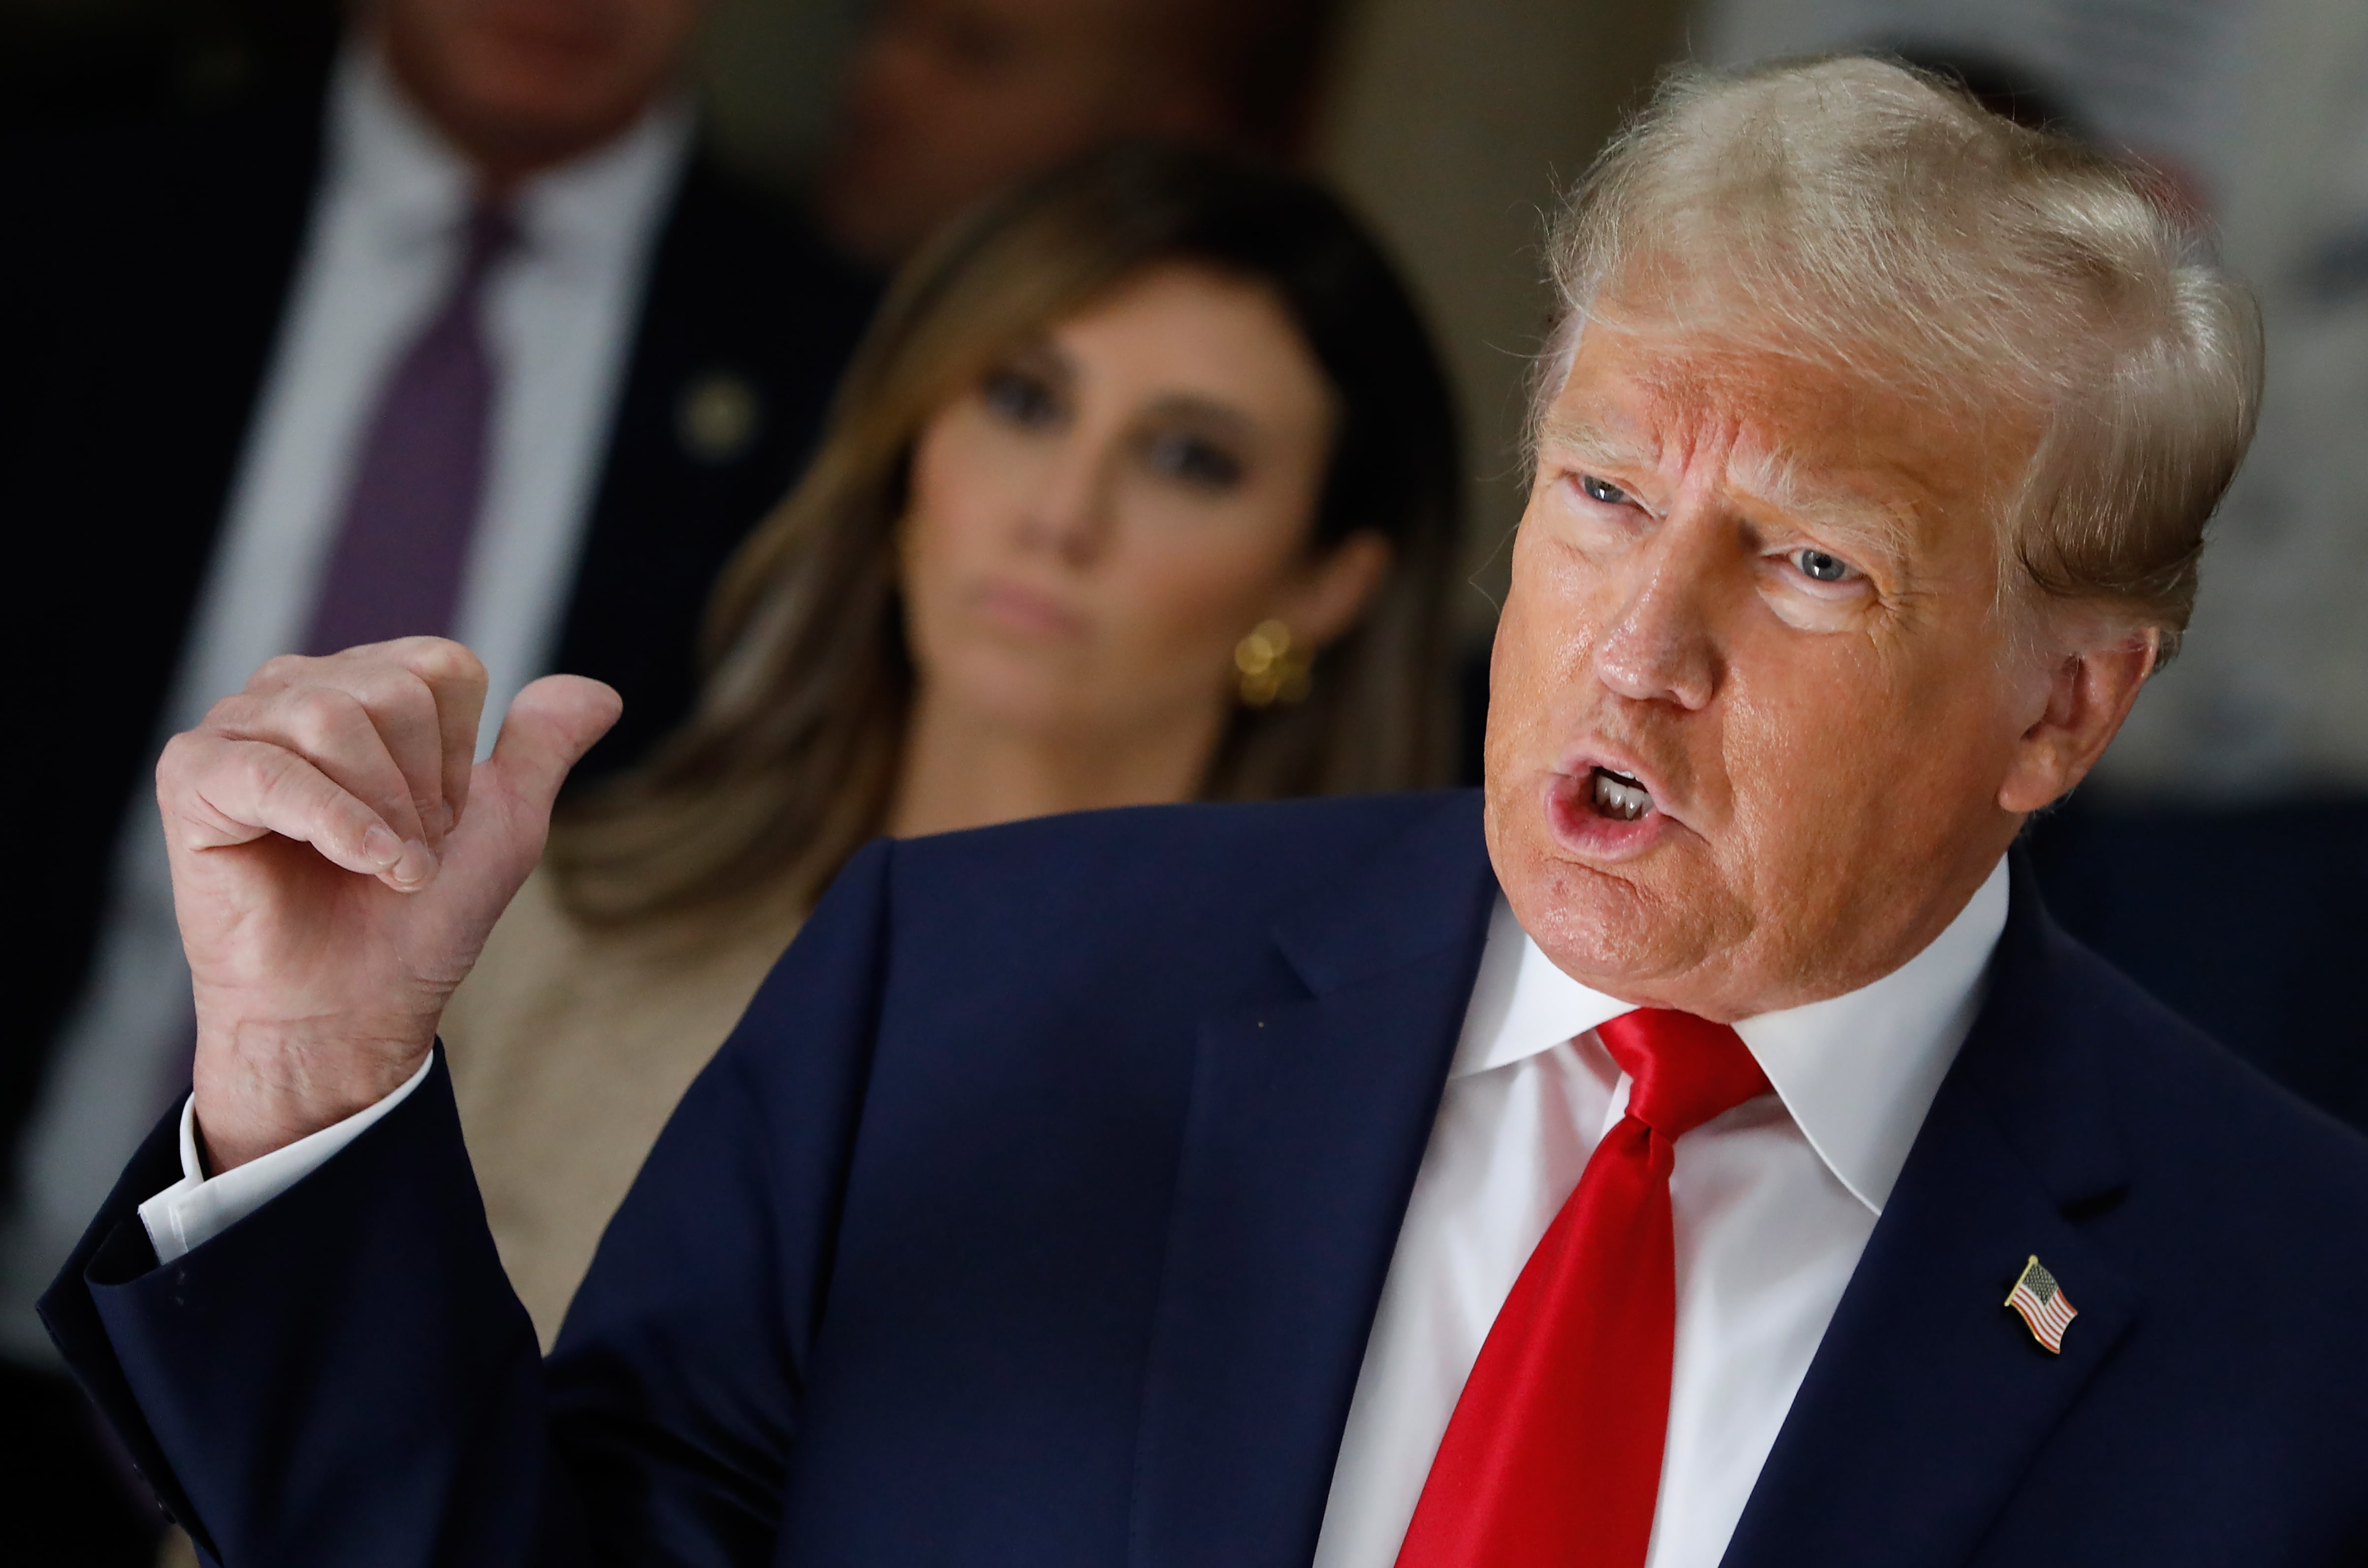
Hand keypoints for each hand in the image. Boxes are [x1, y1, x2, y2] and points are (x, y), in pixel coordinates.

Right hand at [158, 639, 619, 1170]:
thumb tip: (601, 692)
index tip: (440, 822)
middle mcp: (295, 691)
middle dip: (424, 789)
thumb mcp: (506, 823)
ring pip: (333, 717)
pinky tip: (365, 864)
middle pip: (395, 689)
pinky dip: (334, 822)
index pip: (441, 666)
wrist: (353, 1007)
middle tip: (404, 853)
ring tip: (382, 869)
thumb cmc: (421, 917)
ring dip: (383, 812)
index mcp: (362, 685)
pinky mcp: (192, 777)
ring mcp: (237, 729)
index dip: (460, 758)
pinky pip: (270, 770)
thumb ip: (544, 746)